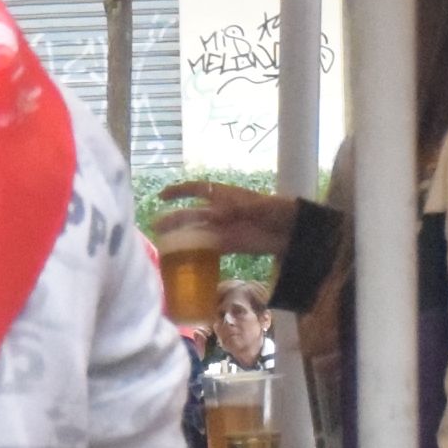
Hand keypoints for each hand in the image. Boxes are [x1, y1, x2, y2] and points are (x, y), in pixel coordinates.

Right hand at [150, 181, 301, 252]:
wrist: (292, 230)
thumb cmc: (276, 210)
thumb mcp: (258, 206)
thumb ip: (237, 209)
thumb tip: (214, 215)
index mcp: (224, 196)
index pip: (197, 189)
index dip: (179, 191)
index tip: (162, 196)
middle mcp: (220, 212)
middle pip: (192, 214)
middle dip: (174, 219)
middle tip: (155, 226)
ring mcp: (224, 229)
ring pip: (196, 232)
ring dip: (180, 237)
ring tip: (162, 243)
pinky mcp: (230, 245)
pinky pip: (208, 248)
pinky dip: (195, 252)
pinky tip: (182, 258)